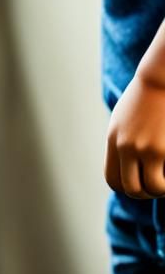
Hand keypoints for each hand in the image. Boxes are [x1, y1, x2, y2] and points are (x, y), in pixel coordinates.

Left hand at [105, 73, 164, 197]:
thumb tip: (126, 160)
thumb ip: (122, 140)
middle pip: (129, 188)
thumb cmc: (145, 98)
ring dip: (161, 190)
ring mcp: (143, 148)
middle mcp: (125, 147)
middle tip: (159, 186)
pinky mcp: (161, 150)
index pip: (112, 179)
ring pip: (151, 188)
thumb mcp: (124, 119)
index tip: (142, 183)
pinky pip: (164, 179)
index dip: (127, 187)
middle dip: (146, 193)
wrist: (158, 80)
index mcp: (113, 141)